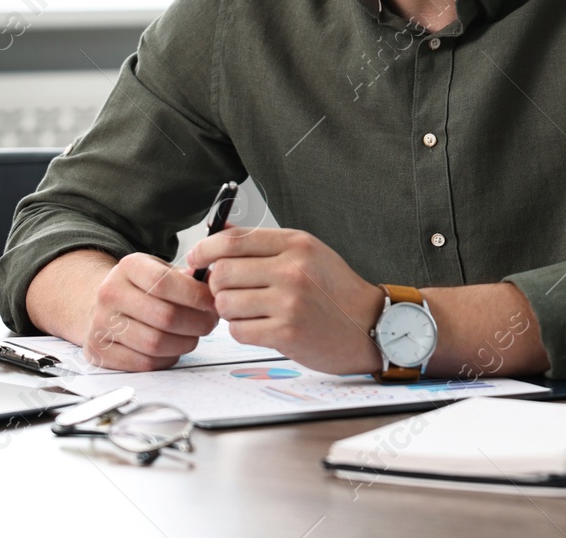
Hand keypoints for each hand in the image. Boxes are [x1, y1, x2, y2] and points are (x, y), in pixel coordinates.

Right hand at [79, 252, 218, 371]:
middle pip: (165, 316)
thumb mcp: (160, 270)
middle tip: (210, 323)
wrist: (101, 304)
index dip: (196, 295)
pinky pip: (144, 363)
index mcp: (129, 267)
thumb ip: (188, 277)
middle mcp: (110, 293)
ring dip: (184, 343)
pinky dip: (166, 359)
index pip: (164, 282)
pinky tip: (172, 349)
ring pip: (155, 343)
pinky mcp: (99, 351)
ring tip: (192, 336)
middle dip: (197, 323)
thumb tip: (213, 286)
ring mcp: (101, 323)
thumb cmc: (140, 288)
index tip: (213, 302)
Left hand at [186, 227, 381, 373]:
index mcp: (295, 244)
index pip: (233, 239)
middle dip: (216, 285)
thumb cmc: (335, 289)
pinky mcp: (286, 333)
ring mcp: (289, 302)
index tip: (196, 258)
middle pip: (222, 273)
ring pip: (226, 304)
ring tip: (249, 310)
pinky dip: (242, 330)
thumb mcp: (307, 252)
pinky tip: (260, 326)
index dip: (205, 248)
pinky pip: (238, 331)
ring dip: (229, 310)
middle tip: (227, 291)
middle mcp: (292, 269)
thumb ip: (263, 243)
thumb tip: (218, 231)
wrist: (369, 324)